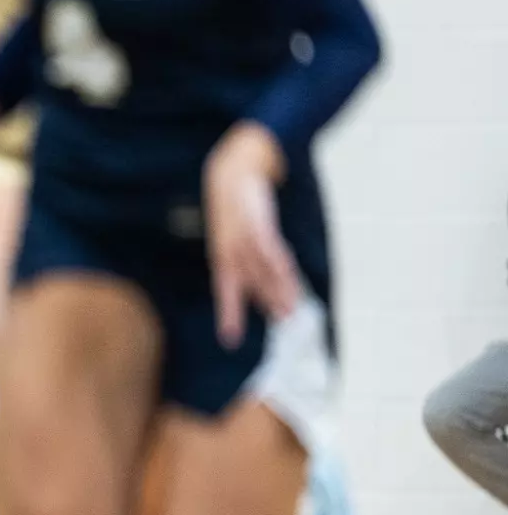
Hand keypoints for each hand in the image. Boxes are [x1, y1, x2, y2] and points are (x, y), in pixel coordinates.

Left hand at [204, 123, 299, 347]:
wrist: (231, 175)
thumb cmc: (234, 215)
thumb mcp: (236, 239)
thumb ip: (252, 264)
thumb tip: (266, 285)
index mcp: (224, 260)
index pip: (226, 291)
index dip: (228, 314)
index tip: (229, 339)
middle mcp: (231, 252)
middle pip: (252, 282)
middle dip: (266, 303)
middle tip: (282, 322)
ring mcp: (243, 237)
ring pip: (262, 267)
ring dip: (277, 288)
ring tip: (290, 307)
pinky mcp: (256, 220)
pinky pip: (268, 243)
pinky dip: (276, 258)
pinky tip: (286, 270)